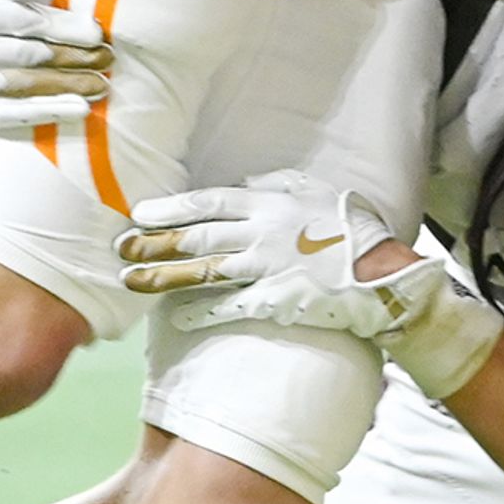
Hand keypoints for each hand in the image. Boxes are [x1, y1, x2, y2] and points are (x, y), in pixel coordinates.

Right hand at [0, 0, 111, 179]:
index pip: (23, 22)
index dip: (63, 27)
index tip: (97, 33)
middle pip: (27, 56)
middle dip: (73, 57)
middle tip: (107, 58)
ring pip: (24, 86)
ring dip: (68, 86)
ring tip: (102, 83)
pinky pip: (11, 116)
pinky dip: (48, 112)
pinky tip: (80, 109)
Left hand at [118, 170, 405, 333]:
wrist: (381, 274)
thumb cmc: (354, 229)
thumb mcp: (318, 192)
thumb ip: (280, 184)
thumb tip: (247, 183)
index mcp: (271, 204)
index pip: (209, 202)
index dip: (172, 208)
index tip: (141, 212)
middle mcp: (262, 234)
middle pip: (198, 236)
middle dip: (155, 241)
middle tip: (122, 247)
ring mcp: (266, 269)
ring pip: (204, 270)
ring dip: (164, 276)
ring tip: (131, 280)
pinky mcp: (274, 300)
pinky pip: (229, 306)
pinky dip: (200, 313)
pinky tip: (174, 319)